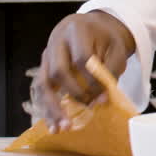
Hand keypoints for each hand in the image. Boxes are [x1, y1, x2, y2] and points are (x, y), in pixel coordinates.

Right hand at [32, 11, 135, 132]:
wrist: (89, 27)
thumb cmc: (104, 39)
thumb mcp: (115, 49)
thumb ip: (111, 70)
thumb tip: (102, 99)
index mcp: (77, 30)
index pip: (82, 58)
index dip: (93, 80)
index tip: (104, 96)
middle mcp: (56, 41)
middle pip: (58, 71)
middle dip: (74, 94)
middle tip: (89, 107)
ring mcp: (46, 55)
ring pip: (43, 83)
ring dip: (53, 108)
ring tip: (62, 128)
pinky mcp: (43, 68)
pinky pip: (40, 91)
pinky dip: (46, 110)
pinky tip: (53, 126)